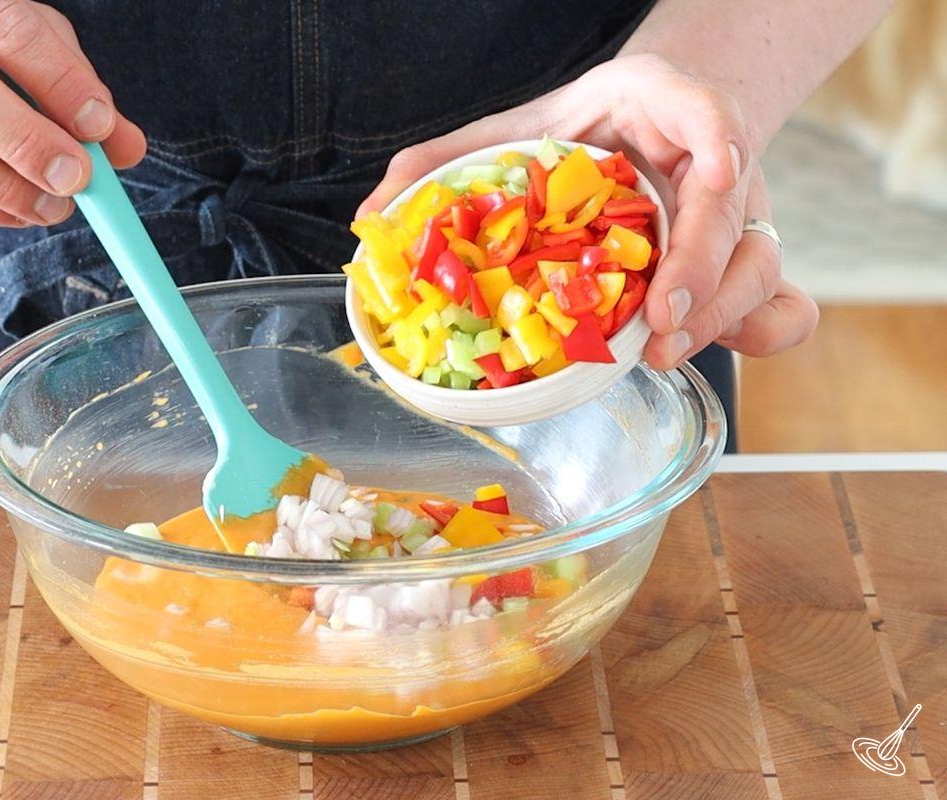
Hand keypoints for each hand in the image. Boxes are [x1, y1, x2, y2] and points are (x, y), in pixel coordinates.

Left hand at [359, 55, 818, 367]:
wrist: (651, 115)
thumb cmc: (587, 126)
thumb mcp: (519, 126)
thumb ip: (448, 163)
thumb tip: (373, 215)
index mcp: (664, 111)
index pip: (710, 115)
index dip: (716, 145)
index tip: (715, 174)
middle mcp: (715, 167)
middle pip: (740, 220)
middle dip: (704, 278)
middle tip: (660, 325)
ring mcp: (737, 219)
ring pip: (762, 269)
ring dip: (720, 318)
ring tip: (661, 352)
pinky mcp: (741, 263)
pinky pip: (780, 305)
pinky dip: (754, 333)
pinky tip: (698, 352)